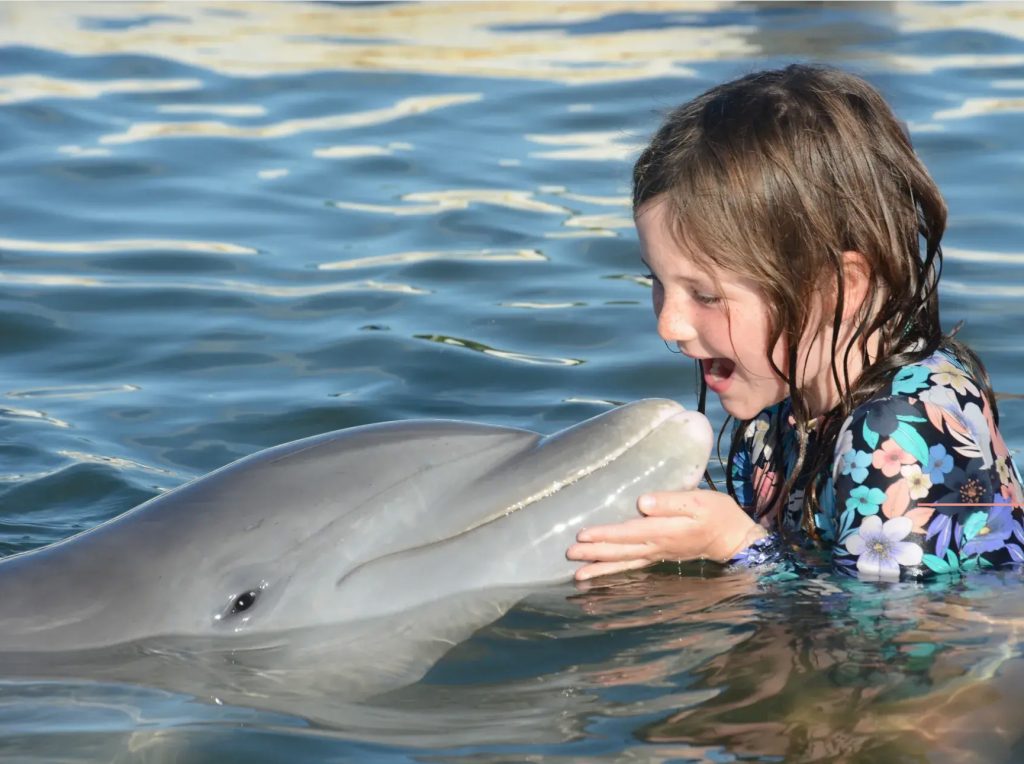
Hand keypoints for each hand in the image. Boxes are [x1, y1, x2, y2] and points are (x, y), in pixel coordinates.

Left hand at [566, 489, 765, 580]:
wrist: (733, 538)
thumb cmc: (716, 514)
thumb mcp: (698, 501)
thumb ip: (670, 502)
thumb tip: (642, 504)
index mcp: (665, 531)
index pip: (629, 533)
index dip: (605, 534)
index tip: (583, 535)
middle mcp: (657, 546)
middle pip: (621, 551)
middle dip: (594, 553)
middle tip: (569, 554)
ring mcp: (657, 554)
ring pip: (623, 562)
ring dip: (600, 568)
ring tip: (577, 575)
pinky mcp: (658, 557)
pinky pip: (631, 566)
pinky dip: (614, 572)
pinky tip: (599, 575)